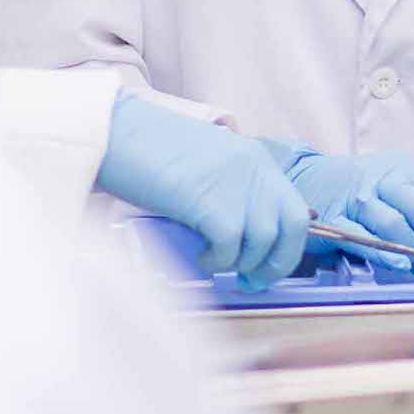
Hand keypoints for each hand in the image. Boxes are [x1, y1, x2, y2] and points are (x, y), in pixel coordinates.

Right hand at [97, 97, 307, 289]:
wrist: (117, 133)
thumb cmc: (150, 152)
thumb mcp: (208, 167)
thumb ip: (232, 193)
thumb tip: (244, 240)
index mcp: (256, 159)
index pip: (296, 211)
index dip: (286, 247)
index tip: (267, 267)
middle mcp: (255, 169)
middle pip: (293, 227)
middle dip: (276, 263)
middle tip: (252, 280)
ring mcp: (235, 184)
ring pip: (262, 241)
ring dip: (240, 262)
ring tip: (213, 260)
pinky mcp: (211, 201)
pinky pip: (230, 246)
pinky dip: (217, 260)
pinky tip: (200, 256)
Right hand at [283, 147, 413, 276]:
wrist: (306, 177)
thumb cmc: (361, 190)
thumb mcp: (397, 190)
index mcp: (406, 171)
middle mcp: (383, 180)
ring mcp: (358, 200)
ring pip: (395, 225)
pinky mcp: (334, 219)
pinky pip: (362, 237)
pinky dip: (384, 252)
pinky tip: (401, 263)